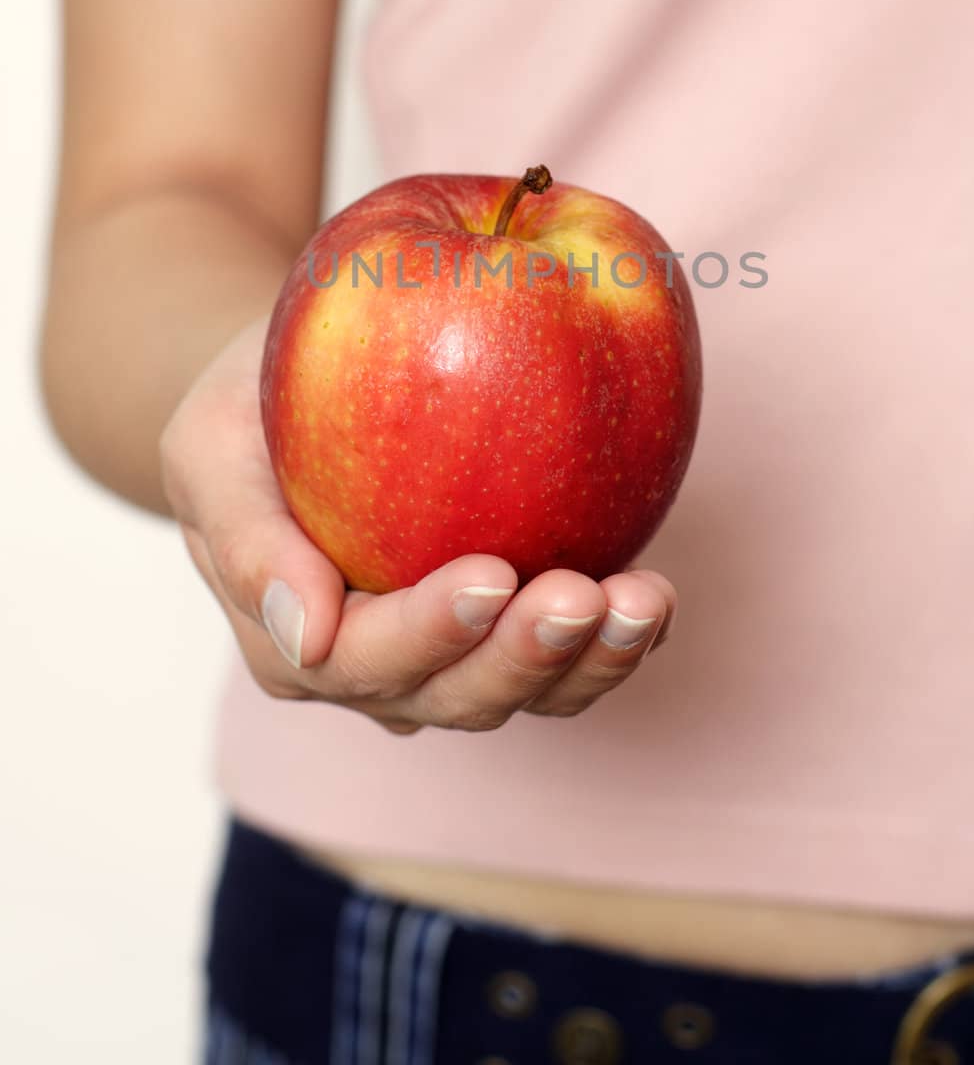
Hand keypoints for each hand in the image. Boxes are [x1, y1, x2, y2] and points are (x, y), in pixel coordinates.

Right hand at [160, 316, 676, 734]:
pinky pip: (573, 656)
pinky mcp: (515, 621)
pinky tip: (655, 602)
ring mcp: (455, 654)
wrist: (298, 387)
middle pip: (458, 695)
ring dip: (592, 662)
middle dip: (525, 657)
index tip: (491, 575)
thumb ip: (245, 540)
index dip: (429, 632)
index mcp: (299, 645)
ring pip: (527, 692)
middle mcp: (381, 671)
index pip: (364, 661)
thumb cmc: (248, 412)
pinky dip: (618, 641)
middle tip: (584, 597)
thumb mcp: (209, 447)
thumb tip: (310, 634)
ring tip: (644, 603)